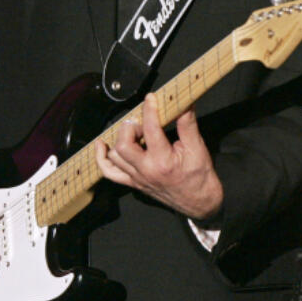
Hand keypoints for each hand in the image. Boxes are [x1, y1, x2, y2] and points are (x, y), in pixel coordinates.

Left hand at [94, 93, 223, 222]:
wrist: (199, 202)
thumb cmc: (199, 177)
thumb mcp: (197, 147)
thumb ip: (188, 124)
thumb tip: (184, 103)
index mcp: (163, 161)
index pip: (150, 129)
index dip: (149, 110)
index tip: (151, 98)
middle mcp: (146, 170)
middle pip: (124, 144)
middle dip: (130, 127)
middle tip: (142, 122)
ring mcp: (137, 178)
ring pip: (115, 156)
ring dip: (120, 139)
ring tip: (134, 132)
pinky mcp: (133, 182)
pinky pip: (110, 172)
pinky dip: (102, 158)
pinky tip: (102, 145)